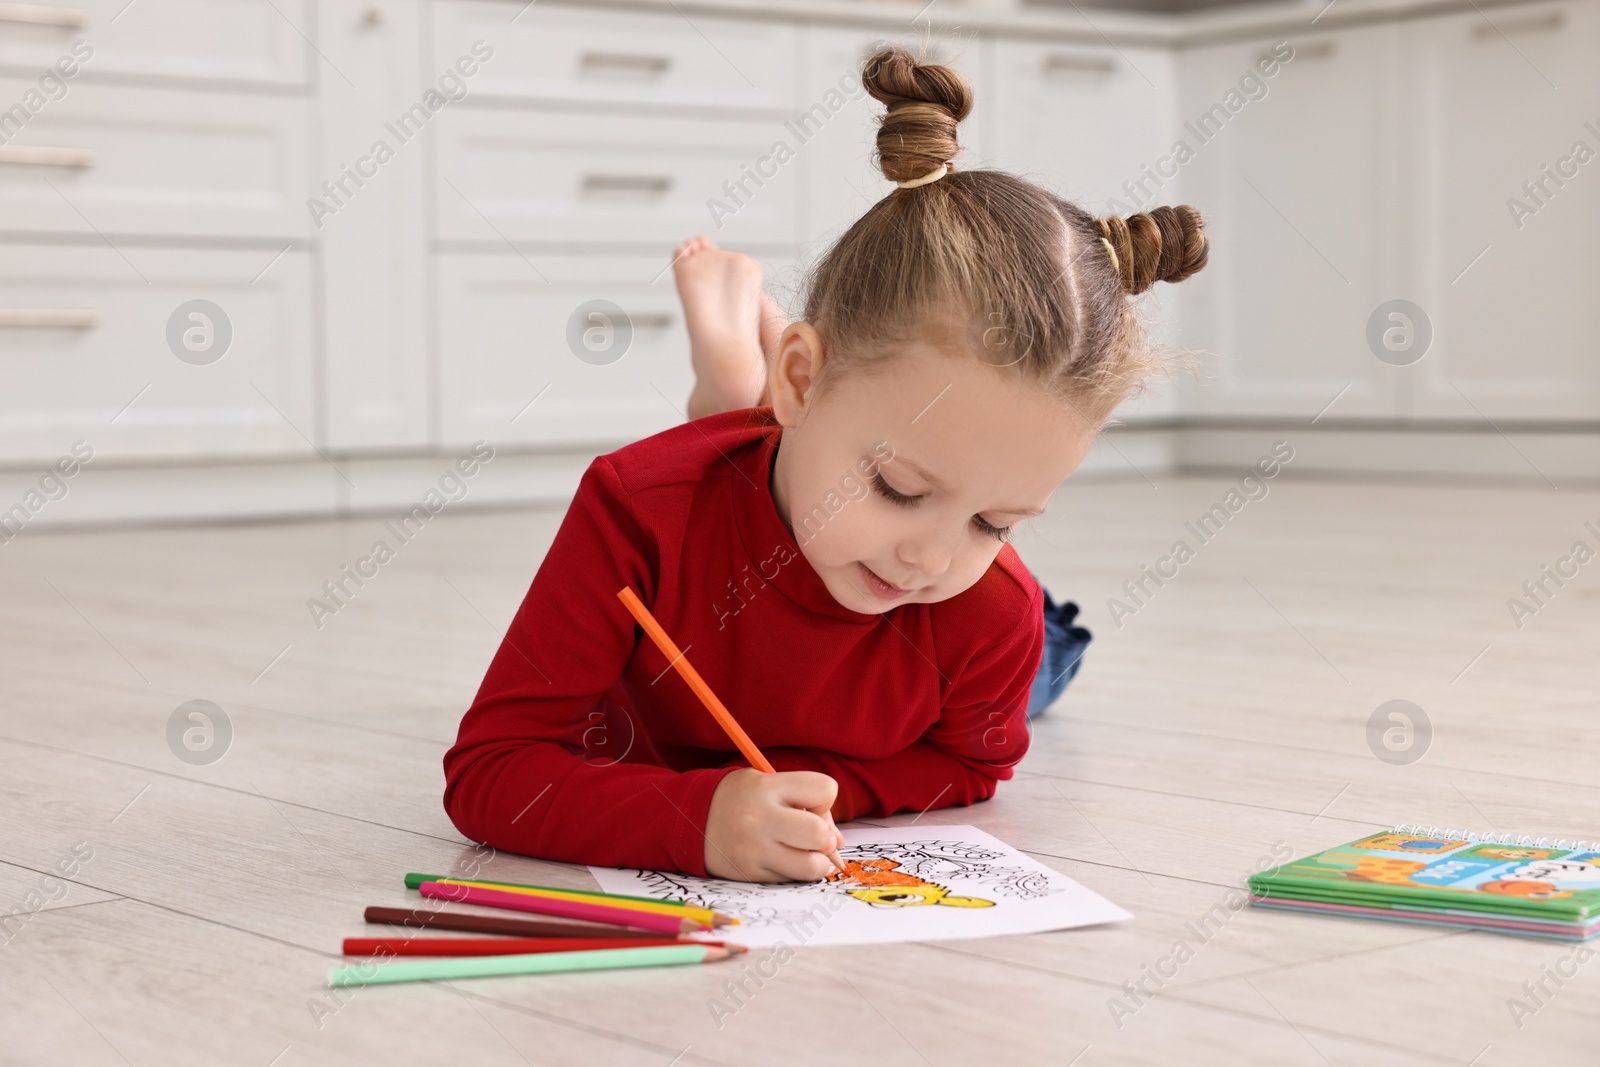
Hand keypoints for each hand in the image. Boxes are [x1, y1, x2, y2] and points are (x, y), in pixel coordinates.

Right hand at [704, 768, 845, 881]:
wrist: (691, 820)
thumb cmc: (739, 799)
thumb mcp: (766, 784)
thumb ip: (804, 803)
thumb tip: (839, 843)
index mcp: (767, 787)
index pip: (824, 790)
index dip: (824, 799)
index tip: (809, 804)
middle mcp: (761, 819)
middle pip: (821, 835)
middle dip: (825, 838)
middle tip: (813, 837)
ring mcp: (755, 851)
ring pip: (811, 867)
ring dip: (816, 862)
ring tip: (803, 853)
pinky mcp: (751, 875)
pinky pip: (791, 880)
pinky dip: (794, 872)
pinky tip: (781, 859)